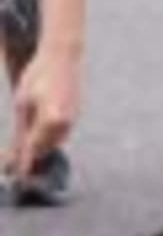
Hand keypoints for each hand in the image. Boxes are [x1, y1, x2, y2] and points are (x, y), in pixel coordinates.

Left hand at [10, 48, 78, 180]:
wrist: (61, 56)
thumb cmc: (37, 76)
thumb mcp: (23, 104)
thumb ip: (22, 132)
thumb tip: (16, 154)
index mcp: (50, 120)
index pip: (34, 148)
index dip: (24, 165)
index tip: (18, 178)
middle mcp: (66, 122)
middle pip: (45, 148)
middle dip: (31, 156)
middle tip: (13, 165)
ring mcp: (73, 117)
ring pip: (55, 141)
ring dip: (40, 146)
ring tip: (24, 148)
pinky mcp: (76, 113)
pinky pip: (61, 131)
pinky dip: (49, 135)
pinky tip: (39, 131)